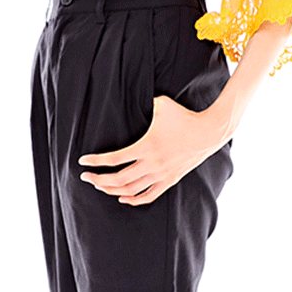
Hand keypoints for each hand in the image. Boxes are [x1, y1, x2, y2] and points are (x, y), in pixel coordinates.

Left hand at [78, 95, 225, 205]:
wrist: (208, 133)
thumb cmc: (184, 117)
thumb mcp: (162, 104)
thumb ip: (144, 101)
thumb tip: (130, 92)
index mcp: (146, 147)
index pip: (114, 159)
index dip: (96, 162)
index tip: (82, 162)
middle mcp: (152, 164)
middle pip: (119, 179)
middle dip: (98, 180)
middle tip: (86, 177)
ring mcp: (161, 175)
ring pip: (131, 190)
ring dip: (112, 190)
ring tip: (100, 186)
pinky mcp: (170, 180)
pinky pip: (149, 195)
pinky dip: (134, 199)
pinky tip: (122, 197)